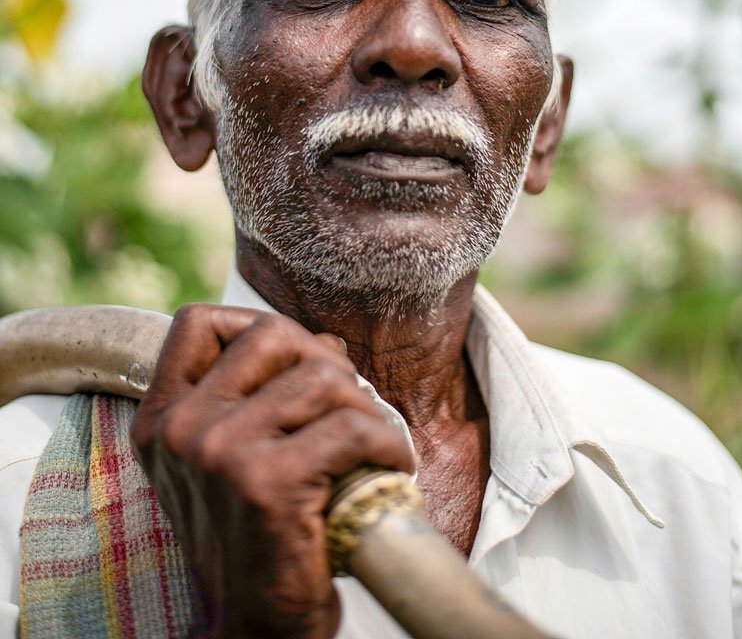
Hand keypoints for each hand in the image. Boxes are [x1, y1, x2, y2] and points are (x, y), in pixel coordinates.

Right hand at [130, 304, 414, 638]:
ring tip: (370, 440)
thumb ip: (260, 393)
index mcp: (162, 418)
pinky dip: (386, 442)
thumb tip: (329, 342)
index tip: (293, 365)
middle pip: (271, 334)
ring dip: (363, 405)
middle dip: (323, 359)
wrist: (255, 624)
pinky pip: (351, 427)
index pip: (197, 322)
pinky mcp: (269, 484)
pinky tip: (389, 465)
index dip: (255, 326)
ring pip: (322, 375)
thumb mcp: (230, 457)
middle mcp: (182, 429)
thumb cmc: (254, 533)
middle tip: (345, 404)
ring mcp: (221, 453)